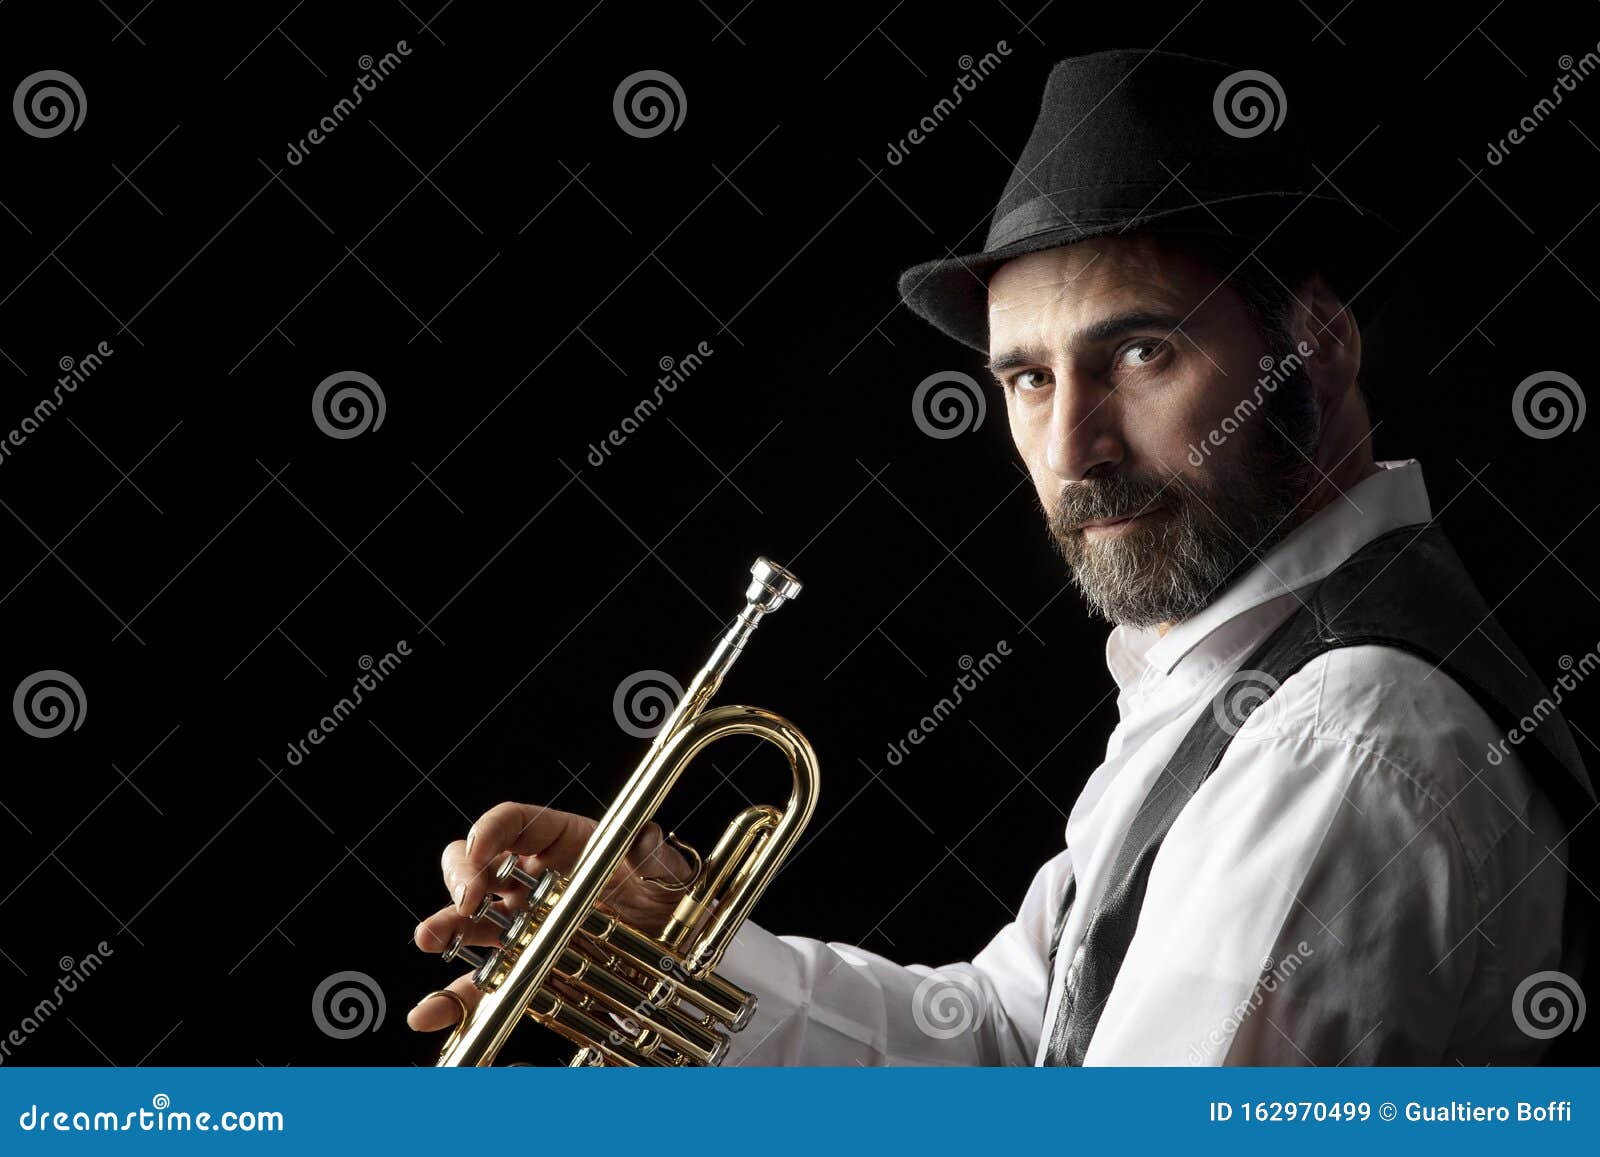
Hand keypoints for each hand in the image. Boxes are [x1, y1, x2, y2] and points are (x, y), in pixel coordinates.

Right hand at [407, 802, 694, 1032]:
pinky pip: (480, 980)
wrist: (674, 943)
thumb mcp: (664, 867)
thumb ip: (652, 853)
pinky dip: (453, 998)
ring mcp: (520, 921)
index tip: (480, 849)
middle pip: (475, 863)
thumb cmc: (664, 892)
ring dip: (443, 928)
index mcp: (560, 840)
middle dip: (462, 876)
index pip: (512, 821)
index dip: (490, 830)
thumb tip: (646, 838)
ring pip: (467, 919)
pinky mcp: (521, 964)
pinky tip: (431, 1011)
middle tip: (468, 899)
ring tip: (431, 939)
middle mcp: (530, 877)